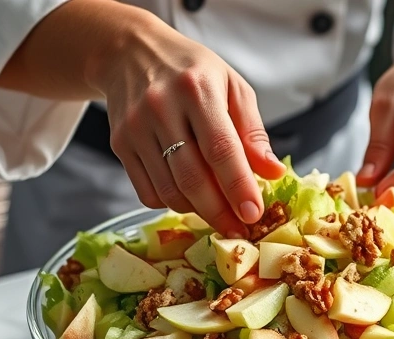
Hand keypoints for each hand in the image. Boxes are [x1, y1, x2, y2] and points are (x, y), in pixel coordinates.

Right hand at [98, 12, 285, 236]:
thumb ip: (253, 132)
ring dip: (197, 210)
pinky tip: (188, 195)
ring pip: (169, 191)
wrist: (129, 53)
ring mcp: (135, 129)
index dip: (238, 187)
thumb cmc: (190, 71)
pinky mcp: (119, 145)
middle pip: (193, 178)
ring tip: (218, 212)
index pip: (221, 149)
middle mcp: (162, 108)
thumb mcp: (231, 87)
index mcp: (197, 89)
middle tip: (239, 230)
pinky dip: (172, 203)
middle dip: (219, 212)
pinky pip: (148, 192)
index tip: (253, 214)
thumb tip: (273, 173)